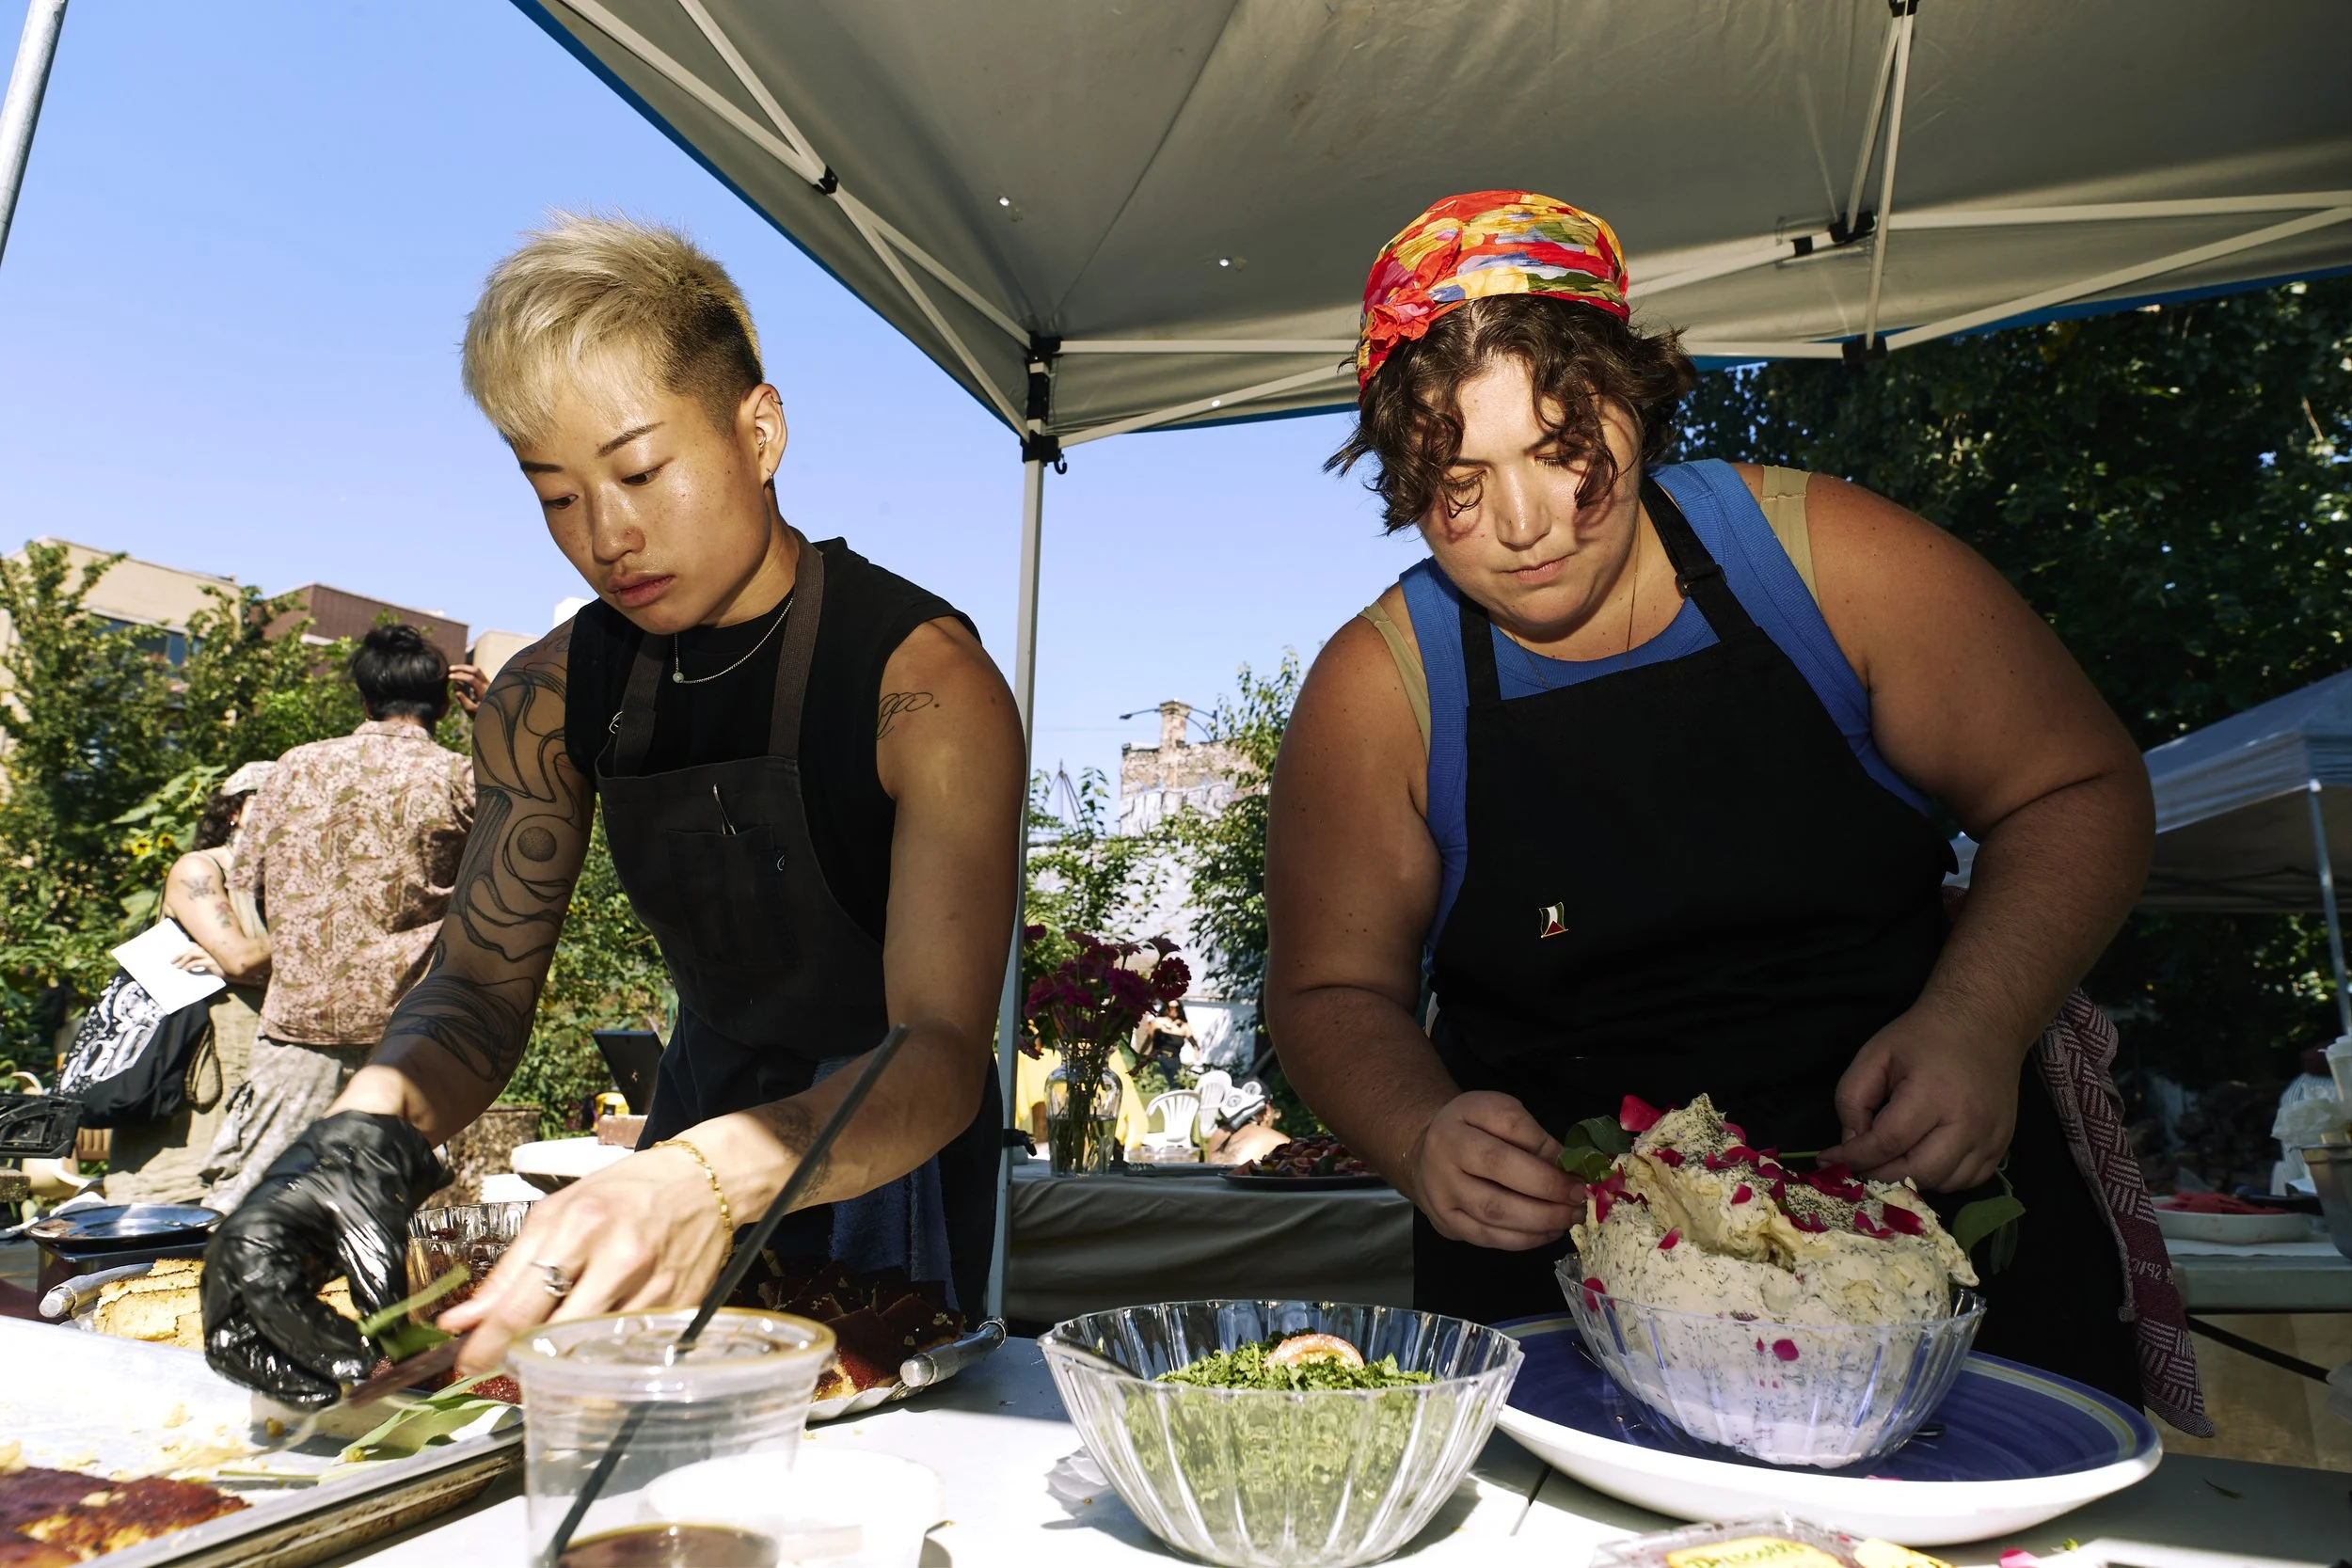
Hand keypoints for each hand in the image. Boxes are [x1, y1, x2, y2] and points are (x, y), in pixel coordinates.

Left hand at [172, 946, 221, 975]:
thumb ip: (202, 959)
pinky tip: (186, 969)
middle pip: (190, 950)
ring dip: (183, 961)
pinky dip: (190, 966)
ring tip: (177, 967)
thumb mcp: (211, 962)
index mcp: (209, 947)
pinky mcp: (212, 962)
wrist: (236, 971)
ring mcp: (211, 954)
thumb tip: (189, 962)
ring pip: (192, 954)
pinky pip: (197, 963)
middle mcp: (210, 948)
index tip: (175, 957)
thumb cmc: (223, 967)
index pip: (193, 946)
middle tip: (172, 962)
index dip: (183, 951)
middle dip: (180, 956)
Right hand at [201, 1111, 447, 1406]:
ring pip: (243, 1349)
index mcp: (249, 1238)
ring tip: (334, 1391)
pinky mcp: (263, 1289)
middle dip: (283, 1375)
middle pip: (236, 1343)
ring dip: (283, 1376)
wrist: (358, 1138)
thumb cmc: (357, 1168)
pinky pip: (263, 1337)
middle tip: (336, 1394)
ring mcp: (241, 1279)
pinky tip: (332, 1370)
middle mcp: (231, 1264)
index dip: (312, 1345)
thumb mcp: (371, 1218)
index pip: (269, 1308)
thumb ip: (374, 1278)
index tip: (358, 1364)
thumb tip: (389, 1340)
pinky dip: (291, 1359)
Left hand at [438, 1143, 731, 1374]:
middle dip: (521, 1356)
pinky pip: (629, 1350)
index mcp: (582, 1227)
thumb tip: (462, 1320)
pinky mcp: (681, 1308)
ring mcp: (655, 1288)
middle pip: (555, 1335)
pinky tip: (594, 1346)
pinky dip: (604, 1355)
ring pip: (593, 1351)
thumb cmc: (628, 1190)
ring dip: (562, 1360)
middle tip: (503, 1364)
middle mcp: (620, 1260)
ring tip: (549, 1352)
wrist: (708, 1180)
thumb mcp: (560, 1211)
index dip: (487, 1344)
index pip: (521, 1305)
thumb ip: (510, 1269)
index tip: (466, 1363)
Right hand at [448, 663, 488, 716]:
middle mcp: (488, 685)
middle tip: (450, 669)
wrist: (494, 718)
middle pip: (475, 670)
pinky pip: (478, 675)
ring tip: (453, 670)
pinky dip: (468, 673)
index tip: (449, 677)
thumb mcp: (470, 710)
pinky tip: (459, 676)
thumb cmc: (481, 716)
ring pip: (477, 671)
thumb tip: (456, 687)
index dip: (459, 676)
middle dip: (462, 668)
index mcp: (484, 691)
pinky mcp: (487, 684)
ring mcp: (489, 683)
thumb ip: (462, 699)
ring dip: (465, 669)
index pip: (471, 679)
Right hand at [1405, 1091, 1585, 1250]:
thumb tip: (1566, 1167)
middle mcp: (1442, 1162)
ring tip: (1570, 1217)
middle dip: (1547, 1192)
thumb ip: (1531, 1135)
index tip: (1576, 1170)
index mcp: (1457, 1127)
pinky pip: (1489, 1238)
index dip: (1545, 1152)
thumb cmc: (1471, 1130)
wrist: (1425, 1152)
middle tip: (1579, 1199)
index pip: (1506, 1129)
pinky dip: (1524, 1239)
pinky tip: (1548, 1231)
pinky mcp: (1448, 1225)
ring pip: (1493, 1216)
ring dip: (1540, 1221)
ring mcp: (1441, 1198)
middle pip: (1497, 1176)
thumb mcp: (1497, 1112)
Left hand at [1821, 1005, 2024, 1190]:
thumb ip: (1852, 1099)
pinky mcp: (2003, 1144)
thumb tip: (1852, 1144)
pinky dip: (1941, 1179)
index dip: (1855, 1157)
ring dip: (1911, 1180)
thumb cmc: (1924, 1036)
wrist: (1983, 1023)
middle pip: (1918, 1173)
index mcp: (1933, 1093)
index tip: (1831, 1161)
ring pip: (1943, 1183)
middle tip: (1860, 1165)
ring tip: (1890, 1159)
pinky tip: (1923, 1158)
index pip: (1888, 1143)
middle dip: (1880, 1176)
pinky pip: (1968, 1180)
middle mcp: (1968, 1122)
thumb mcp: (1875, 1055)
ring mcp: (1991, 1137)